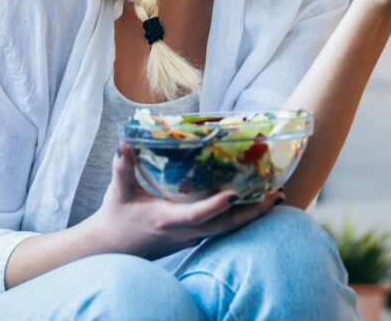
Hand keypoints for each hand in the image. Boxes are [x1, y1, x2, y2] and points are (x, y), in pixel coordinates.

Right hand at [84, 142, 283, 259]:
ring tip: (276, 198)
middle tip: (277, 195)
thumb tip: (124, 143)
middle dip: (253, 212)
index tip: (236, 194)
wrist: (113, 248)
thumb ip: (123, 167)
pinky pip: (222, 230)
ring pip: (228, 229)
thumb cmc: (116, 218)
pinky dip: (240, 218)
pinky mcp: (192, 239)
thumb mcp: (119, 192)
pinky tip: (254, 205)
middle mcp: (184, 232)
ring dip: (253, 216)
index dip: (216, 206)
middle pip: (225, 226)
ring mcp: (190, 238)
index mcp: (166, 219)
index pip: (197, 215)